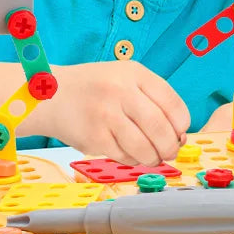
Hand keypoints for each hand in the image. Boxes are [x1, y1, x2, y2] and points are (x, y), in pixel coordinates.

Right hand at [45, 61, 189, 165]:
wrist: (50, 95)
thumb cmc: (94, 89)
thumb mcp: (125, 78)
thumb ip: (153, 100)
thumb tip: (179, 136)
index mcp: (135, 74)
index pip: (173, 104)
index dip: (182, 125)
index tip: (179, 132)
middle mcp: (121, 91)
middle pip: (162, 129)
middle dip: (171, 147)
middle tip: (169, 151)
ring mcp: (106, 115)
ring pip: (145, 148)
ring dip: (153, 158)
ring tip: (151, 156)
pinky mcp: (94, 137)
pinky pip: (125, 157)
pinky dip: (132, 160)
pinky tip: (129, 153)